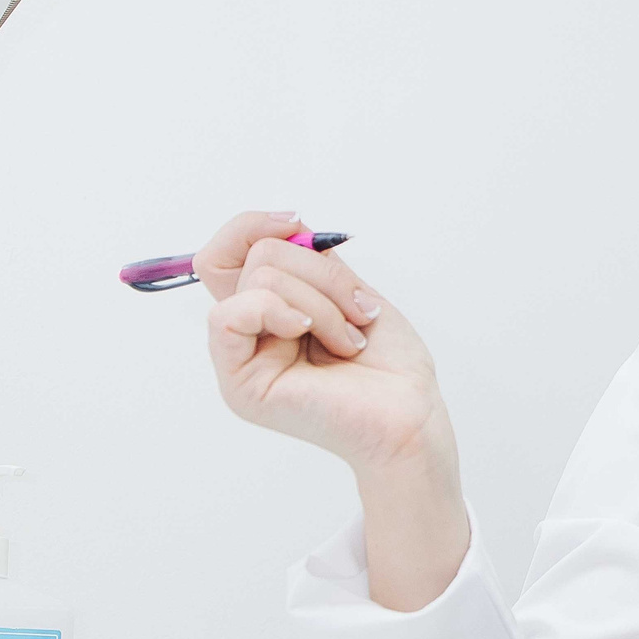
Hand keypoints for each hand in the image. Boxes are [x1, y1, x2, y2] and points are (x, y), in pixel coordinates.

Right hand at [199, 212, 434, 468]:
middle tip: (359, 312)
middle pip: (256, 256)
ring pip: (259, 278)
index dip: (254, 225)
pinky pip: (229, 317)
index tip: (297, 223)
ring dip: (322, 301)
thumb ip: (309, 261)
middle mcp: (250, 334)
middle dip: (322, 273)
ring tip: (350, 340)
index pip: (229, 251)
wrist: (409, 416)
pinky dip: (277, 311)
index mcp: (271, 312)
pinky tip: (308, 333)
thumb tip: (286, 227)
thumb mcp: (350, 292)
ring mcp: (240, 359)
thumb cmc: (389, 366)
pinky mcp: (239, 383)